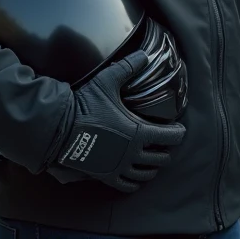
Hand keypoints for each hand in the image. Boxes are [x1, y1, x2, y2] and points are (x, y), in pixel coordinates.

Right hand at [50, 51, 185, 193]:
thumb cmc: (85, 104)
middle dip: (166, 149)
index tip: (179, 128)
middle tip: (166, 141)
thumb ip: (128, 67)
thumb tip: (144, 54)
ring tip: (154, 158)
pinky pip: (128, 185)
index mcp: (138, 132)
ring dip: (153, 166)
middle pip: (161, 157)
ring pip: (146, 173)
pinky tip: (137, 176)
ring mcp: (119, 166)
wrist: (60, 128)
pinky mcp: (106, 175)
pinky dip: (136, 182)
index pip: (170, 137)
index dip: (178, 133)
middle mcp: (132, 153)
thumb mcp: (107, 81)